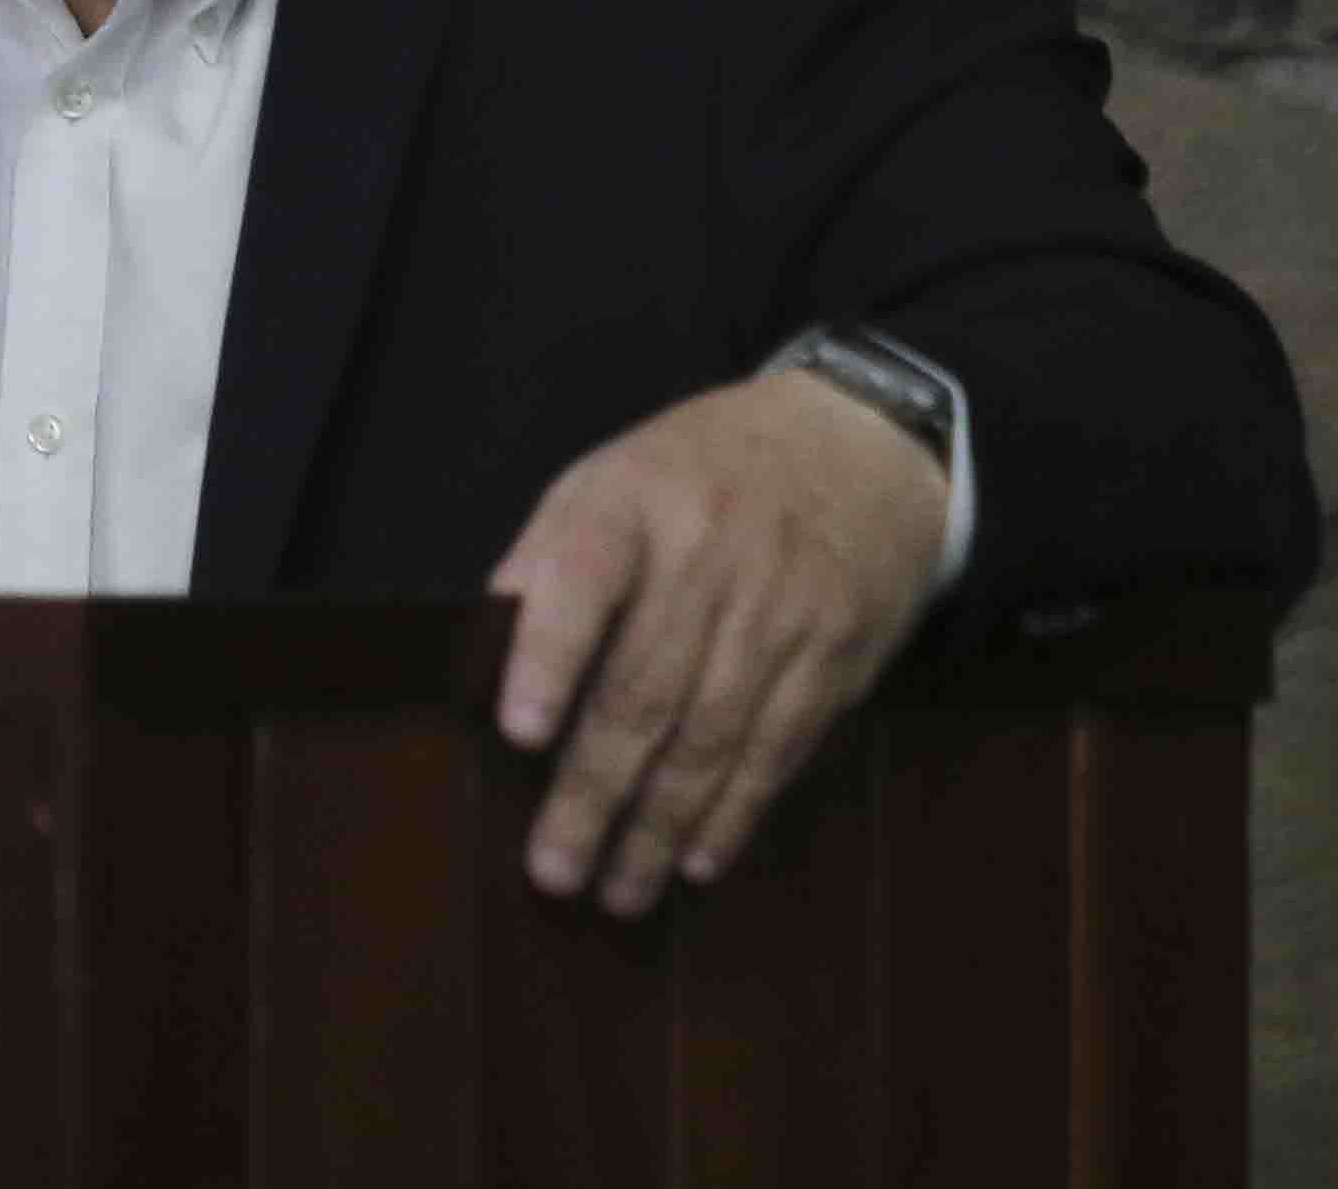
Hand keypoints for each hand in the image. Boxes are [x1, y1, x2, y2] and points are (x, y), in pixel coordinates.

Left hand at [486, 369, 948, 916]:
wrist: (854, 445)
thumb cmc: (695, 478)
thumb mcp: (609, 481)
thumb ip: (547, 565)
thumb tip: (483, 663)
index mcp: (631, 500)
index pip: (583, 576)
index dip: (548, 655)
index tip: (516, 732)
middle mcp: (710, 554)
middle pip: (644, 687)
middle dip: (594, 790)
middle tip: (554, 870)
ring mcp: (781, 607)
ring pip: (711, 736)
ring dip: (659, 826)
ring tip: (617, 891)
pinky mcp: (836, 653)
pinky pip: (777, 747)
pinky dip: (734, 813)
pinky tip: (697, 860)